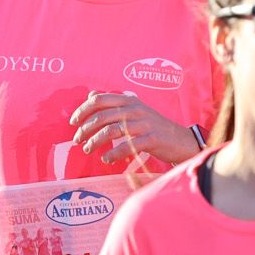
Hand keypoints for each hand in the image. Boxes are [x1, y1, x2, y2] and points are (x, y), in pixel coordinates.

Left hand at [69, 91, 196, 163]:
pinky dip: (113, 154)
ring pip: (112, 130)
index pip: (100, 99)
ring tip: (88, 150)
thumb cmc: (154, 126)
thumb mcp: (135, 109)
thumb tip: (90, 95)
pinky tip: (106, 159)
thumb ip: (113, 103)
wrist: (180, 140)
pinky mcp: (151, 139)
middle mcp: (136, 109)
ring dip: (96, 142)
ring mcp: (144, 124)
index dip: (83, 110)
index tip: (73, 122)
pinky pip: (127, 146)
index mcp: (130, 100)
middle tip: (77, 140)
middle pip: (103, 116)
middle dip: (85, 129)